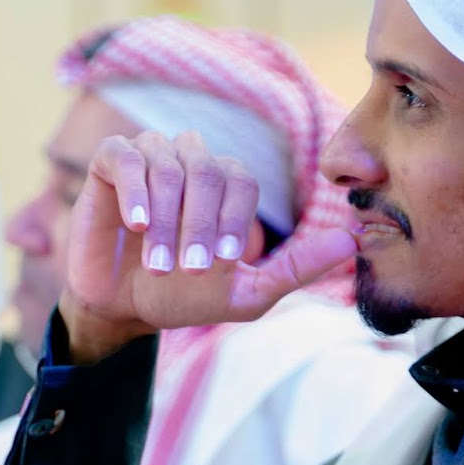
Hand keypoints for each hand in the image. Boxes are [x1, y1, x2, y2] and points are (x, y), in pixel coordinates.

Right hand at [61, 131, 355, 363]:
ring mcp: (151, 158)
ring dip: (166, 217)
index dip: (233, 220)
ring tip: (158, 262)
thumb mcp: (246, 291)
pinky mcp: (110, 164)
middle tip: (191, 271)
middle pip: (206, 170)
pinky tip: (135, 224)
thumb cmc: (185, 296)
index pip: (241, 180)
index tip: (222, 263)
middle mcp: (192, 162)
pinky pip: (125, 156)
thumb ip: (298, 267)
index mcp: (227, 184)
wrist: (124, 307)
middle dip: (200, 224)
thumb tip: (353, 240)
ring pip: (167, 164)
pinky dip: (134, 188)